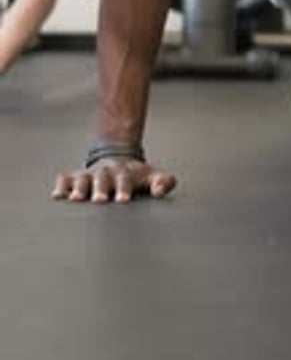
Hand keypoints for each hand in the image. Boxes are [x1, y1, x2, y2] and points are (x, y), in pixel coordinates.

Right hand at [51, 157, 176, 203]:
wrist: (119, 158)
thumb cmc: (137, 176)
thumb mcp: (154, 176)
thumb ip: (164, 182)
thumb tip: (160, 191)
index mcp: (125, 174)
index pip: (125, 180)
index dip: (123, 189)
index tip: (123, 200)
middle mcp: (105, 173)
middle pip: (102, 179)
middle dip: (100, 189)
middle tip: (99, 200)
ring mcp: (89, 175)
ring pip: (82, 179)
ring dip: (79, 188)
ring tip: (76, 199)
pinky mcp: (75, 179)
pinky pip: (65, 180)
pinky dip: (61, 186)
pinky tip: (57, 196)